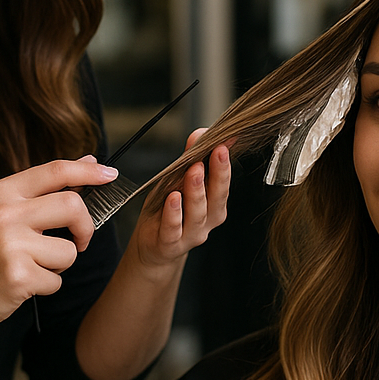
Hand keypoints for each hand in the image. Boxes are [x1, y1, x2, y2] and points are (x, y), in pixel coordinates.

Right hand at [0, 156, 118, 335]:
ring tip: (33, 265)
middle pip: (73, 206)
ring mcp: (10, 244)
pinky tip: (23, 284)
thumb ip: (45, 189)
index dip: (88, 172)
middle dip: (85, 228)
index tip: (110, 175)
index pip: (56, 171)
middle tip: (78, 240)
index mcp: (4, 192)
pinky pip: (57, 280)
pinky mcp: (17, 275)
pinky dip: (47, 286)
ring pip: (70, 251)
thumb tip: (88, 162)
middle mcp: (6, 213)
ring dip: (60, 264)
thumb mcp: (5, 211)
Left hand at [129, 129, 230, 273]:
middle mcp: (207, 221)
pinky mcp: (170, 244)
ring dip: (196, 190)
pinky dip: (174, 213)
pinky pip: (173, 229)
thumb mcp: (178, 181)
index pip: (223, 183)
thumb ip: (190, 159)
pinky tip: (173, 198)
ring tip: (194, 170)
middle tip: (217, 151)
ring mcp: (190, 234)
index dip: (225, 163)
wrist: (153, 246)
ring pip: (197, 213)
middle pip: (216, 197)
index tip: (225, 142)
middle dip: (218, 173)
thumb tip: (201, 133)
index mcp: (214, 205)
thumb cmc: (168, 212)